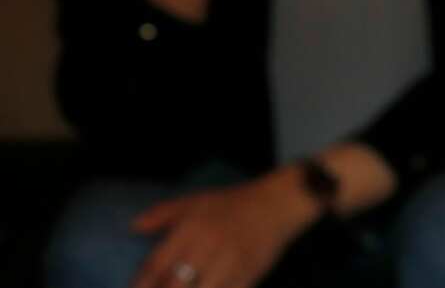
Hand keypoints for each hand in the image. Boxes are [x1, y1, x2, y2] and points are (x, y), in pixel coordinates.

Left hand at [130, 168, 317, 287]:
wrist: (275, 205)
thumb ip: (163, 214)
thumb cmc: (231, 204)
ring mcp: (229, 264)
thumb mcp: (196, 201)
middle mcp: (208, 247)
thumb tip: (133, 227)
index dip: (141, 284)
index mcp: (191, 229)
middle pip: (174, 285)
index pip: (156, 265)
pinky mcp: (248, 277)